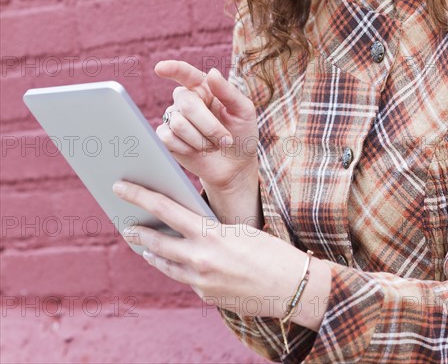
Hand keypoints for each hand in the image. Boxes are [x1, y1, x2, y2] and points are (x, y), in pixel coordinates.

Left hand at [112, 180, 330, 328]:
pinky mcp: (206, 296)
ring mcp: (200, 281)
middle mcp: (200, 259)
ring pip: (165, 264)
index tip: (120, 186)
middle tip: (125, 225)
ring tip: (143, 245)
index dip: (138, 195)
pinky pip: (184, 279)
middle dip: (137, 231)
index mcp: (209, 233)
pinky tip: (176, 261)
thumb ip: (208, 229)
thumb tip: (186, 227)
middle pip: (156, 241)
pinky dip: (177, 267)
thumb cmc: (269, 250)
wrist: (291, 287)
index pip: (164, 209)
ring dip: (151, 252)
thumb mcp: (237, 229)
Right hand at [155, 60, 258, 192]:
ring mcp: (174, 117)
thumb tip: (212, 73)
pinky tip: (196, 151)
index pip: (185, 73)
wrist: (235, 166)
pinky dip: (188, 148)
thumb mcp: (244, 111)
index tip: (160, 68)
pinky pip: (168, 138)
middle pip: (187, 104)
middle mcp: (185, 100)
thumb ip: (229, 91)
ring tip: (212, 145)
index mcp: (204, 87)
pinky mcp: (166, 137)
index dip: (173, 69)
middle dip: (209, 126)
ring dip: (201, 140)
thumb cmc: (241, 134)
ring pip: (179, 124)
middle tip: (225, 139)